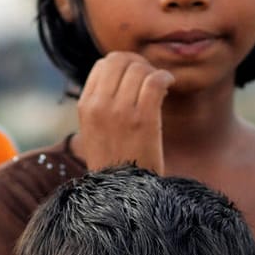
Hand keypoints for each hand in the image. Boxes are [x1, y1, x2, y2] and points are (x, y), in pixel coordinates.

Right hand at [75, 51, 171, 173]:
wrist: (122, 193)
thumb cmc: (115, 163)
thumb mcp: (96, 131)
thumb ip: (102, 104)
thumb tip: (121, 75)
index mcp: (85, 106)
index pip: (103, 65)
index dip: (123, 64)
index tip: (135, 75)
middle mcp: (99, 105)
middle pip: (120, 61)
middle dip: (139, 63)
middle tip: (151, 75)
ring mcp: (121, 112)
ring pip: (139, 69)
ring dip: (153, 71)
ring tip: (161, 84)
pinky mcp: (143, 120)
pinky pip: (155, 81)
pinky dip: (165, 77)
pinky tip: (169, 84)